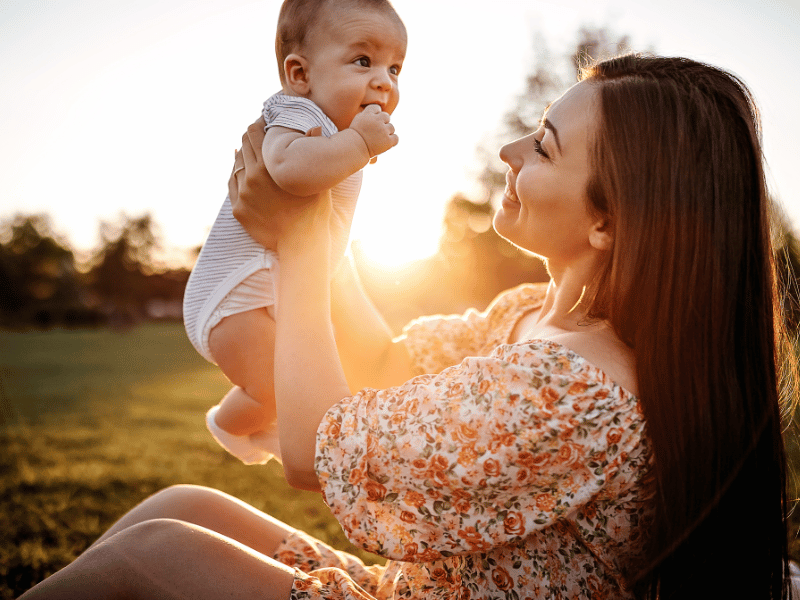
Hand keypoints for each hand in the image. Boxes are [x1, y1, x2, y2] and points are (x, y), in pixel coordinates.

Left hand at [229, 117, 324, 249]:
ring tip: (255, 153)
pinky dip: (237, 174)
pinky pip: (232, 184)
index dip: (260, 123)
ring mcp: (242, 194)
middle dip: (252, 137)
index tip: (266, 122)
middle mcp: (251, 177)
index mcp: (269, 166)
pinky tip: (242, 170)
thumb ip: (312, 151)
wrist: (301, 245)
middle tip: (262, 135)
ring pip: (236, 164)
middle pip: (243, 144)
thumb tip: (315, 126)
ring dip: (244, 155)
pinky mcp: (238, 210)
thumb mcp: (317, 180)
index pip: (255, 132)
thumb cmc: (314, 212)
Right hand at [349, 104, 397, 159]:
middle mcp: (376, 120)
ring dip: (387, 133)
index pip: (377, 108)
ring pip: (392, 127)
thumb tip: (377, 112)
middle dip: (383, 123)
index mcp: (368, 114)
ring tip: (378, 139)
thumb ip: (367, 114)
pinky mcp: (388, 141)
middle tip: (376, 132)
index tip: (372, 122)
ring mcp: (383, 130)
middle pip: (386, 116)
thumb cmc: (353, 137)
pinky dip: (392, 141)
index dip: (376, 115)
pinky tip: (385, 144)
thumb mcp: (357, 121)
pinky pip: (396, 138)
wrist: (353, 150)